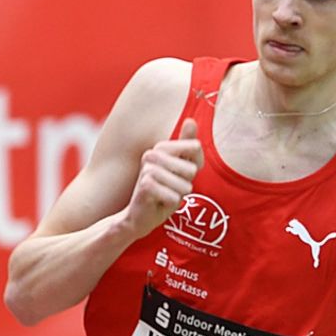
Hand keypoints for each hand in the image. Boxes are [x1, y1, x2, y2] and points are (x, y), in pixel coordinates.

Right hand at [125, 118, 203, 237]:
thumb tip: (191, 120)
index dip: (194, 166)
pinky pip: (174, 197)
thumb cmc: (164, 191)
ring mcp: (147, 169)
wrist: (140, 215)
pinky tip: (159, 202)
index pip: (195, 147)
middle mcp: (152, 154)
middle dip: (186, 184)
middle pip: (191, 169)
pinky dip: (171, 203)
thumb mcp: (180, 169)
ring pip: (184, 186)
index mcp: (161, 148)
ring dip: (178, 195)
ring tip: (166, 195)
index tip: (181, 174)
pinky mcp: (144, 185)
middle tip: (171, 188)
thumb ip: (187, 147)